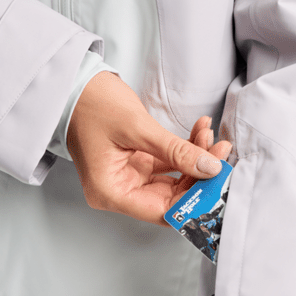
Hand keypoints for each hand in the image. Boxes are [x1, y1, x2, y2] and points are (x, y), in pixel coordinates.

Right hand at [67, 72, 231, 224]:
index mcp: (111, 192)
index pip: (163, 211)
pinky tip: (199, 132)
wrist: (75, 84)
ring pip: (174, 180)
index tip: (217, 182)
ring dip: (196, 159)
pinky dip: (185, 150)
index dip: (194, 201)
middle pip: (172, 198)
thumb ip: (176, 151)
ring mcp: (128, 177)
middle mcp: (119, 190)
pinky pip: (168, 165)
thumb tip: (210, 168)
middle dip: (200, 175)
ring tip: (211, 136)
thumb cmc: (91, 104)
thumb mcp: (137, 128)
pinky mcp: (136, 163)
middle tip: (221, 152)